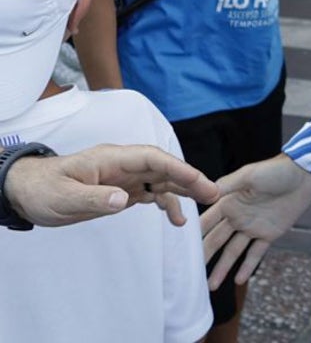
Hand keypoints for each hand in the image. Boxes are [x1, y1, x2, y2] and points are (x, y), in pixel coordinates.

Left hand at [6, 144, 218, 227]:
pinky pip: (151, 194)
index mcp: (112, 159)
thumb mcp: (64, 197)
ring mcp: (125, 178)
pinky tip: (177, 220)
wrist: (27, 193)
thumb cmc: (43, 189)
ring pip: (162, 180)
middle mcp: (124, 166)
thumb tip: (123, 199)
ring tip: (206, 203)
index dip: (177, 168)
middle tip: (213, 194)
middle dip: (190, 179)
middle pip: (164, 168)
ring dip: (184, 191)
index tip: (196, 180)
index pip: (152, 158)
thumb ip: (94, 198)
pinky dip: (166, 204)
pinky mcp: (122, 192)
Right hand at [201, 154, 310, 287]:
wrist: (305, 174)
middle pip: (217, 240)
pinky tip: (238, 280)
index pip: (207, 222)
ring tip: (211, 286)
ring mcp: (253, 226)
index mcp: (229, 202)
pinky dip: (248, 266)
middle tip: (190, 274)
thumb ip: (226, 186)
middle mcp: (238, 217)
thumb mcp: (249, 175)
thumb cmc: (276, 170)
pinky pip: (256, 253)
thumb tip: (204, 193)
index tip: (178, 252)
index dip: (194, 236)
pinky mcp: (270, 233)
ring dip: (223, 268)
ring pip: (233, 251)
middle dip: (204, 256)